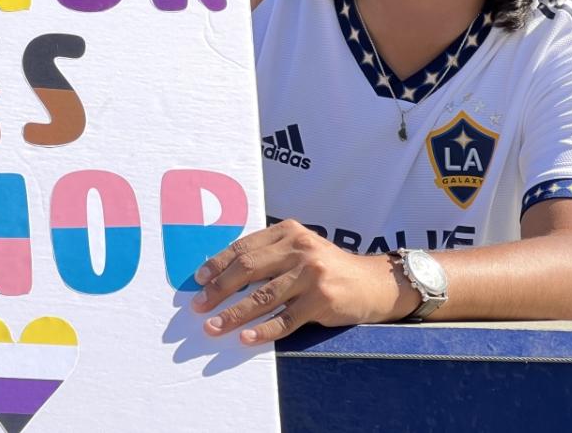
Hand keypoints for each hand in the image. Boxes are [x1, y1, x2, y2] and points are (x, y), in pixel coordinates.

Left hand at [191, 219, 414, 343]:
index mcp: (288, 232)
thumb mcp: (300, 249)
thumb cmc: (327, 267)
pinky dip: (263, 331)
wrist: (373, 283)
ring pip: (263, 296)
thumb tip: (223, 275)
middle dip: (219, 288)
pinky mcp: (321, 300)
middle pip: (248, 269)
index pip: (244, 247)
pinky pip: (285, 319)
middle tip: (199, 304)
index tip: (198, 279)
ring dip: (234, 314)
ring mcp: (311, 274)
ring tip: (214, 326)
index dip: (218, 264)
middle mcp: (299, 249)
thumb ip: (269, 255)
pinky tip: (246, 339)